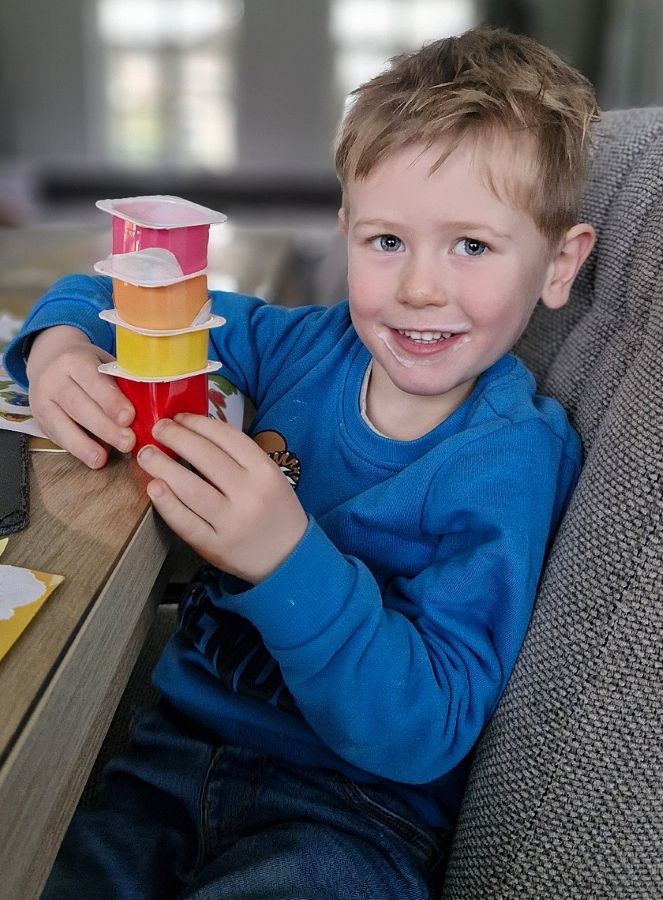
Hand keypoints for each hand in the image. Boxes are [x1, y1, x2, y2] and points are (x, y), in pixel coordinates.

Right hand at [26, 326, 135, 467]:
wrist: (49, 360)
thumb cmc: (87, 365)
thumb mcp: (103, 362)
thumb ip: (121, 381)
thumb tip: (151, 408)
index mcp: (75, 360)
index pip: (93, 380)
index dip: (111, 400)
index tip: (129, 417)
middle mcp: (54, 379)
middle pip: (78, 405)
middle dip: (104, 427)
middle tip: (127, 442)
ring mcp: (42, 400)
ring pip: (61, 424)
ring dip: (84, 444)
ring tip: (102, 458)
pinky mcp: (40, 419)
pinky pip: (57, 436)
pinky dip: (75, 449)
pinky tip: (92, 458)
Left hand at [136, 414, 307, 583]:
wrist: (289, 557)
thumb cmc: (274, 510)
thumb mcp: (269, 477)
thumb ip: (239, 459)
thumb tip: (194, 433)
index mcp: (265, 472)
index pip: (228, 438)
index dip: (199, 424)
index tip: (179, 417)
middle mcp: (249, 494)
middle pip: (207, 458)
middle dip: (177, 438)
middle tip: (157, 429)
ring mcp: (232, 522)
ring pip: (192, 489)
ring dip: (163, 467)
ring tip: (146, 454)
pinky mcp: (216, 546)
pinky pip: (186, 522)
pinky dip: (167, 504)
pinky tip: (153, 488)